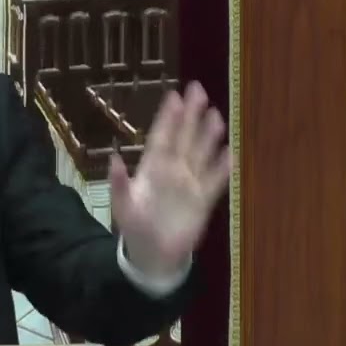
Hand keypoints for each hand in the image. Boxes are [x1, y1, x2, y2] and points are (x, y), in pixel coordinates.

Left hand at [110, 81, 230, 275]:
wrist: (153, 255)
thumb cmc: (135, 228)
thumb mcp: (122, 206)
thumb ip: (118, 183)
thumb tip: (113, 158)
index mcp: (152, 170)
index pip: (162, 138)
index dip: (168, 118)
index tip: (174, 96)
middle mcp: (173, 171)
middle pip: (184, 138)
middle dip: (191, 116)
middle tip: (198, 90)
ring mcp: (190, 184)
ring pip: (201, 154)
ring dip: (208, 136)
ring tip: (216, 115)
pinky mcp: (203, 201)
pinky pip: (215, 180)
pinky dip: (222, 167)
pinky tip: (231, 152)